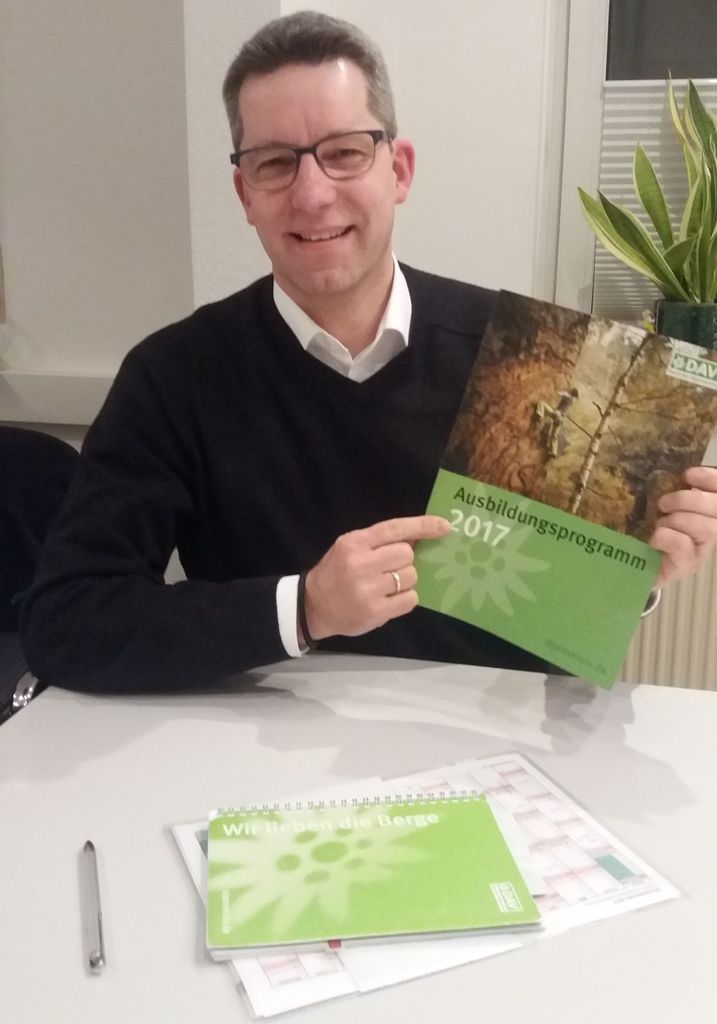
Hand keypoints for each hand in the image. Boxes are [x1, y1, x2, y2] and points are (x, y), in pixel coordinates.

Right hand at [304, 515, 450, 639]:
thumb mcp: (350, 548)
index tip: (444, 526)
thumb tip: (417, 537)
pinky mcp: (376, 611)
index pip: (394, 529)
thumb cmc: (336, 572)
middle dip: (404, 561)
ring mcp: (369, 589)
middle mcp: (361, 563)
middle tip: (389, 569)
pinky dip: (405, 598)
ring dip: (405, 581)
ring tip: (386, 586)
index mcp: (354, 542)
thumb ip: (379, 541)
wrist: (313, 605)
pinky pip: (410, 599)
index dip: (422, 526)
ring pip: (411, 576)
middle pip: (407, 554)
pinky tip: (389, 600)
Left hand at [650, 466, 716, 584]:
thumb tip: (672, 475)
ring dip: (677, 520)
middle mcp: (711, 531)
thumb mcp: (661, 507)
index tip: (688, 475)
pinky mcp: (687, 566)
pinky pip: (682, 544)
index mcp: (707, 512)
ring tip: (658, 523)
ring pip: (705, 528)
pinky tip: (653, 539)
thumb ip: (671, 491)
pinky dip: (665, 536)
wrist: (634, 566)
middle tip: (663, 504)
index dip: (711, 479)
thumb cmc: (649, 531)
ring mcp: (701, 550)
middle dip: (690, 500)